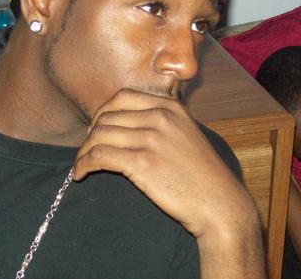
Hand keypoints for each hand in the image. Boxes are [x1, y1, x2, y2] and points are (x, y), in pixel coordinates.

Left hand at [73, 88, 256, 238]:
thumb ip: (161, 122)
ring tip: (81, 164)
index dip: (103, 112)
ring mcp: (151, 138)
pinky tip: (81, 174)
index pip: (122, 97)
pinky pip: (99, 156)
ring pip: (99, 135)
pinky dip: (83, 164)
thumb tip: (125, 123)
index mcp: (170, 106)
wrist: (219, 203)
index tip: (97, 128)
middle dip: (91, 133)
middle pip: (107, 116)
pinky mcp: (142, 163)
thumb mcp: (185, 134)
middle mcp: (160, 117)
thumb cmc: (201, 174)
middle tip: (88, 149)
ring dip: (84, 150)